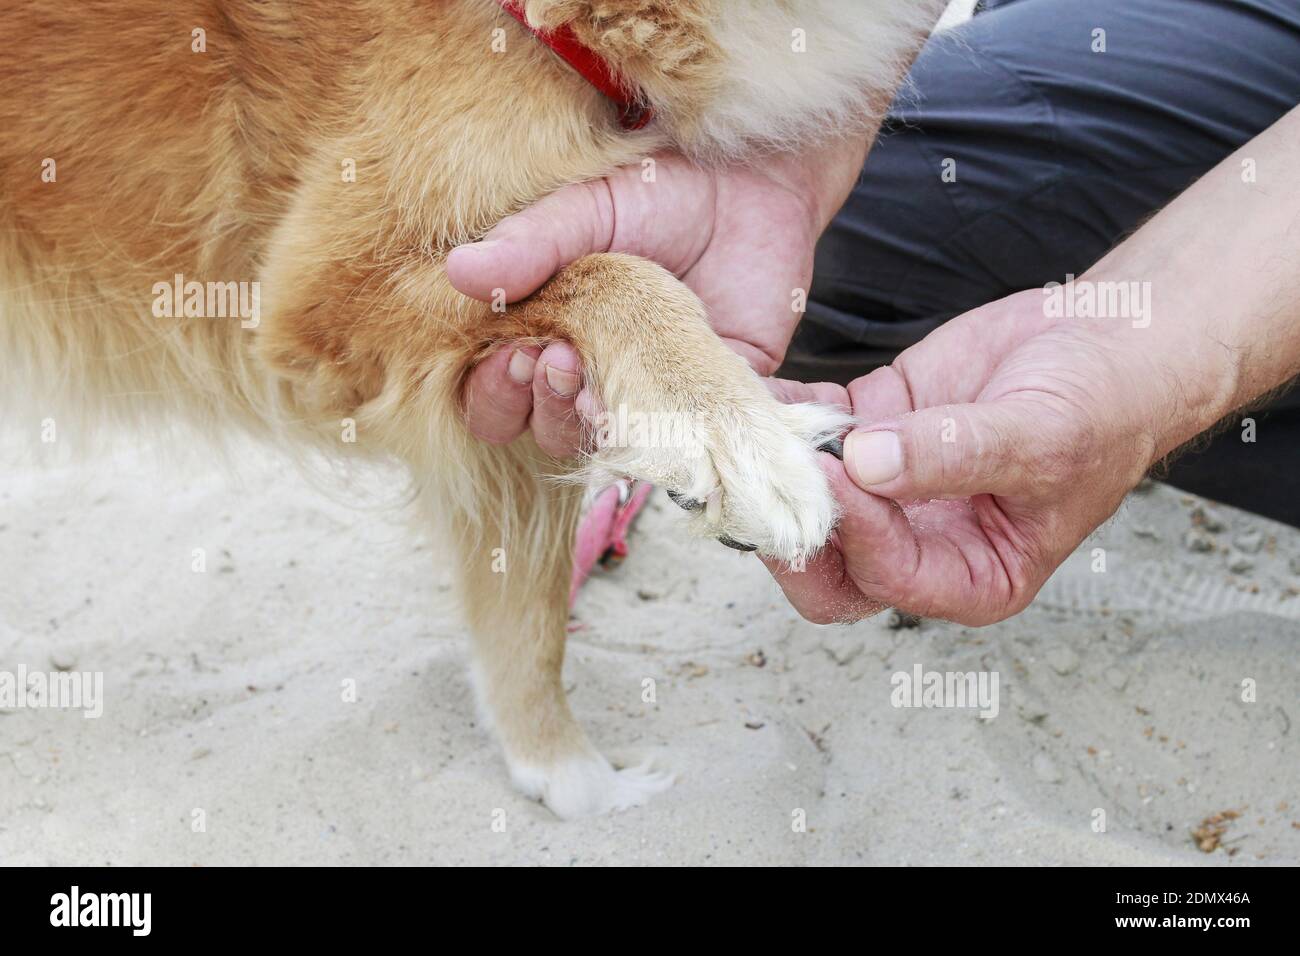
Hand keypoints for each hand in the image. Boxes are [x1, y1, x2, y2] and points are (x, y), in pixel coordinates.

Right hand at [453, 142, 868, 453]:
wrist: (750, 183)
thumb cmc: (658, 192)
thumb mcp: (588, 208)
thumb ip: (531, 242)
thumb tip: (459, 271)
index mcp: (545, 336)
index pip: (497, 395)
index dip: (495, 391)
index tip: (515, 354)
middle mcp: (592, 376)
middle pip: (545, 431)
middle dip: (544, 408)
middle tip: (560, 362)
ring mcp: (652, 395)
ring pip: (611, 447)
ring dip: (601, 426)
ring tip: (605, 386)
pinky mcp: (713, 399)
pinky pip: (705, 438)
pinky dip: (701, 436)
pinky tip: (695, 410)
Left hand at [769, 105, 1299, 626]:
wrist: (1108, 342)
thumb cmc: (1101, 407)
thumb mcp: (1040, 438)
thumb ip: (954, 455)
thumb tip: (866, 465)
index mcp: (972, 577)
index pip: (887, 579)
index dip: (855, 532)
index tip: (837, 472)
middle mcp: (920, 543)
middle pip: (828, 567)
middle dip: (790, 525)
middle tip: (765, 474)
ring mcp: (889, 489)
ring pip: (809, 497)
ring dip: (777, 466)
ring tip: (747, 424)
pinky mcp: (871, 430)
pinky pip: (814, 432)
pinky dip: (786, 414)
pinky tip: (764, 389)